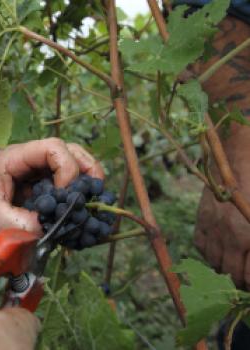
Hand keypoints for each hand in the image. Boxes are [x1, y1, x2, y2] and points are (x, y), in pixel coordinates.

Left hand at [0, 138, 103, 231]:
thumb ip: (14, 220)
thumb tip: (44, 231)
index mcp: (19, 156)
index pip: (54, 148)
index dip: (67, 168)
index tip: (64, 195)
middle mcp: (34, 158)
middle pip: (71, 151)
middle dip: (88, 170)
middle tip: (96, 192)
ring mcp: (39, 169)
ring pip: (73, 163)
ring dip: (87, 179)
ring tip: (93, 200)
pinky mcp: (41, 181)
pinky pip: (65, 181)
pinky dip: (77, 192)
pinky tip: (79, 209)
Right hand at [195, 125, 249, 288]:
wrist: (238, 154)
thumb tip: (248, 253)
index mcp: (248, 234)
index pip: (246, 275)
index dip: (249, 283)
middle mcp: (229, 234)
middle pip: (230, 273)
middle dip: (239, 281)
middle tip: (244, 279)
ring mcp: (212, 226)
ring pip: (213, 262)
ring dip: (224, 269)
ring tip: (233, 267)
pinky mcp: (202, 217)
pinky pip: (200, 245)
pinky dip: (208, 253)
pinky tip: (218, 252)